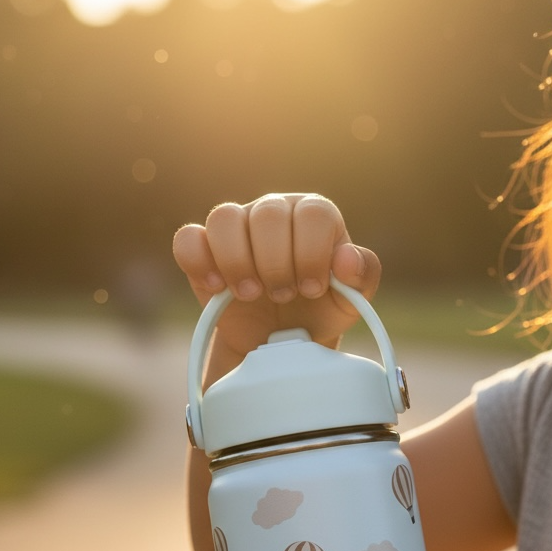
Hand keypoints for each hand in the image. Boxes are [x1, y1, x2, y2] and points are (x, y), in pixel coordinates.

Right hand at [173, 193, 380, 364]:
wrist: (282, 339)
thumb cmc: (321, 310)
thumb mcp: (353, 299)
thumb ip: (362, 274)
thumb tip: (347, 259)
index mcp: (313, 215)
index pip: (313, 213)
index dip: (312, 253)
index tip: (312, 289)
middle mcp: (274, 211)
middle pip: (268, 213)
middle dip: (277, 263)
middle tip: (284, 295)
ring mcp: (237, 227)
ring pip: (225, 217)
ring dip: (238, 261)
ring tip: (251, 295)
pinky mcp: (203, 250)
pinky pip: (188, 239)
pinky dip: (199, 262)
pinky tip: (217, 287)